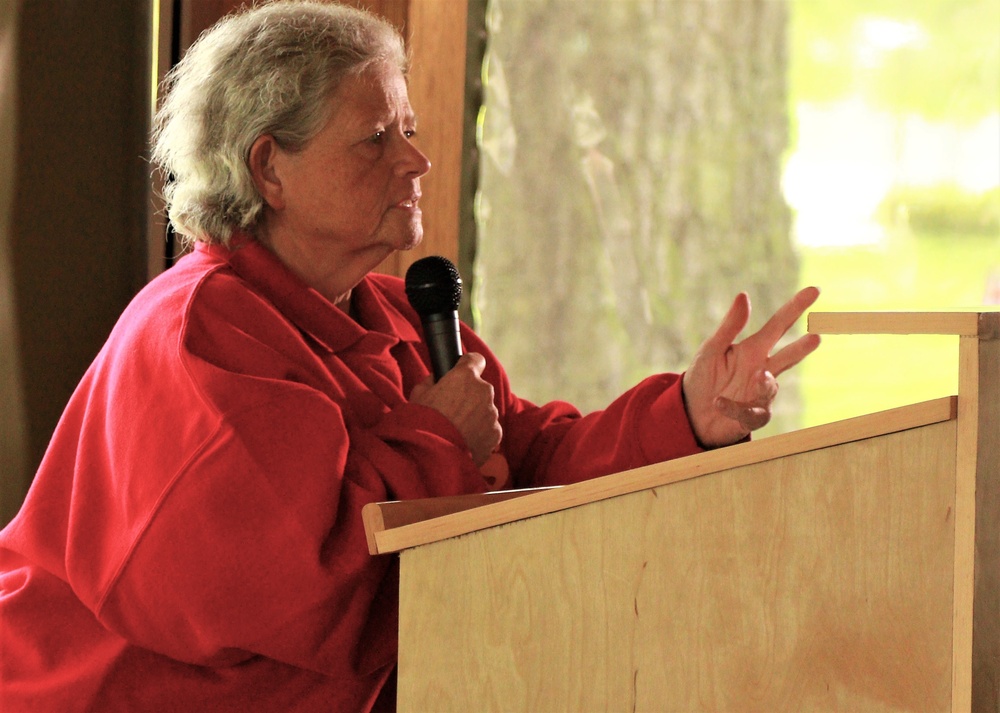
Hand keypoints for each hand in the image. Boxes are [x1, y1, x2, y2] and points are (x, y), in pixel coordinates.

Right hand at [409, 352, 502, 466]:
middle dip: (469, 395)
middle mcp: (484, 390)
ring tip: (456, 429)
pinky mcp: (496, 433)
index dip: (468, 366)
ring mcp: (492, 413)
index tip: (463, 372)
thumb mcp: (419, 393)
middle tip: (452, 410)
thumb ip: (433, 381)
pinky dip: (480, 432)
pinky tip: (464, 440)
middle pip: (480, 387)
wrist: (433, 455)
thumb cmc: (423, 422)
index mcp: (465, 376)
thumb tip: (438, 380)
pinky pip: (489, 427)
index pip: (476, 359)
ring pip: (485, 408)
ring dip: (475, 415)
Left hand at [682, 287, 820, 447]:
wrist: (692, 411)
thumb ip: (730, 326)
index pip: (779, 325)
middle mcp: (762, 370)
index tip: (814, 290)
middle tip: (815, 338)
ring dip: (764, 382)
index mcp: (754, 349)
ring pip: (771, 387)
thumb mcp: (712, 349)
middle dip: (801, 347)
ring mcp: (760, 395)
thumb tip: (744, 295)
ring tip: (758, 375)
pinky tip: (719, 402)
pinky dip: (735, 408)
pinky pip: (751, 413)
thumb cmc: (704, 376)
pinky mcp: (752, 417)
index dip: (796, 307)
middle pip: (788, 356)